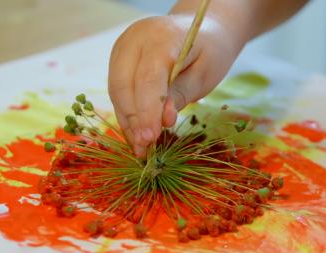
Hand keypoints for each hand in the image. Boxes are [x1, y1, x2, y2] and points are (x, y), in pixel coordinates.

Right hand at [108, 15, 242, 156]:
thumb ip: (182, 94)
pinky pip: (117, 90)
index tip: (150, 138)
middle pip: (123, 85)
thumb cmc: (209, 51)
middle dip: (133, 120)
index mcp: (162, 36)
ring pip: (116, 90)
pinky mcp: (118, 58)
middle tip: (144, 149)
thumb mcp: (205, 74)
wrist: (201, 30)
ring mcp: (123, 47)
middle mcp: (135, 38)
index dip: (147, 111)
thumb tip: (163, 121)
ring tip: (140, 148)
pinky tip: (136, 134)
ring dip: (127, 121)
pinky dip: (127, 113)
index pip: (147, 77)